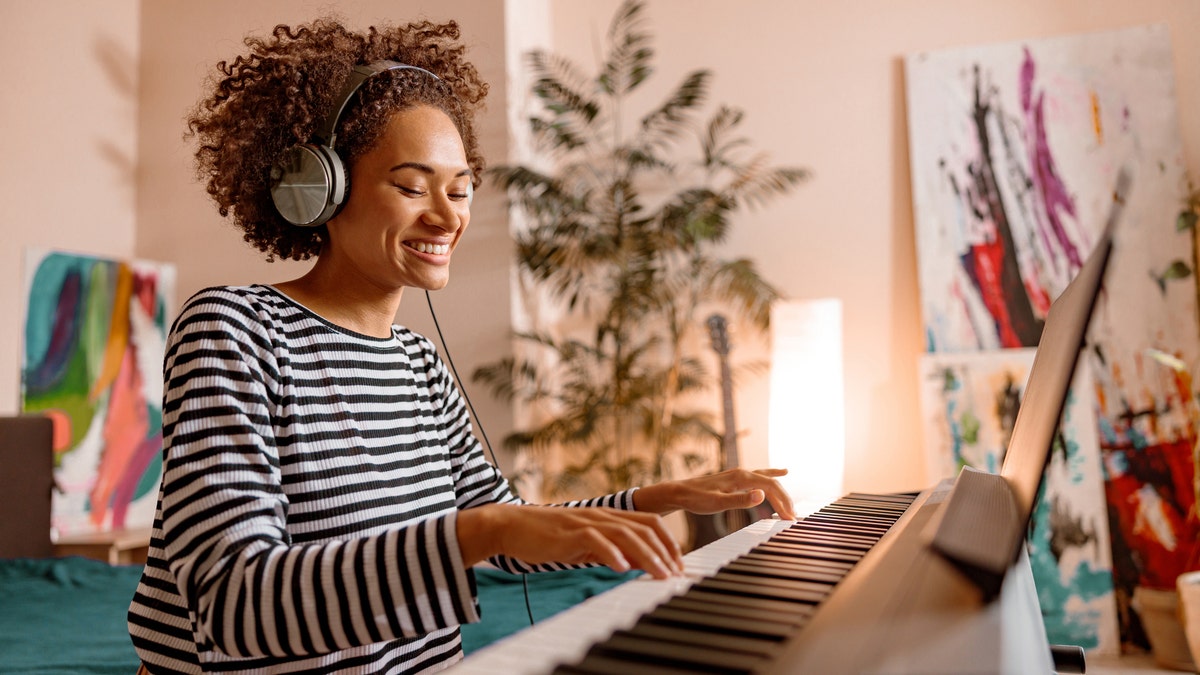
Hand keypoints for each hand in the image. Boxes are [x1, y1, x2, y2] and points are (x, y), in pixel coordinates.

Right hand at [457, 504, 683, 578]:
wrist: (512, 526)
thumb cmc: (548, 537)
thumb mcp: (586, 545)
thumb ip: (612, 550)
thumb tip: (637, 562)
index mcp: (608, 517)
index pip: (650, 523)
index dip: (669, 542)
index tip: (678, 564)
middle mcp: (602, 515)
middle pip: (644, 528)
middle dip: (665, 551)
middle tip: (676, 574)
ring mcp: (586, 522)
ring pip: (626, 534)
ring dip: (647, 555)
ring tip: (659, 574)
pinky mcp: (568, 532)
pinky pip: (594, 540)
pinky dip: (610, 553)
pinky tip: (621, 567)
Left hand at [633, 468, 796, 520]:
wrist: (680, 492)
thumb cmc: (697, 499)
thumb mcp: (718, 503)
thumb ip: (740, 500)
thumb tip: (762, 495)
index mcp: (742, 477)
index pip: (771, 487)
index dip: (783, 502)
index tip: (790, 518)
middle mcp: (743, 472)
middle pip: (772, 483)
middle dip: (785, 500)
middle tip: (792, 518)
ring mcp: (740, 474)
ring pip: (768, 479)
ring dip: (781, 491)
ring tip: (791, 504)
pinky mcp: (736, 479)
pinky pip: (761, 475)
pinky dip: (774, 474)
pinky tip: (783, 471)